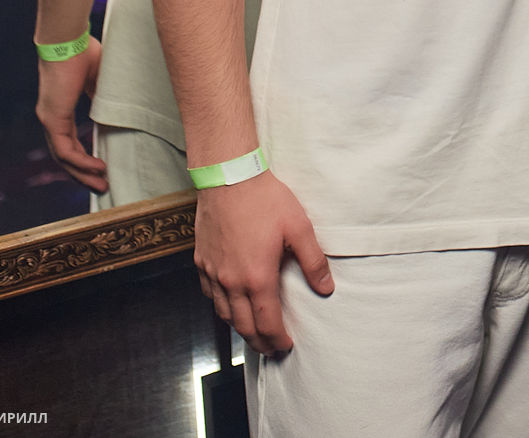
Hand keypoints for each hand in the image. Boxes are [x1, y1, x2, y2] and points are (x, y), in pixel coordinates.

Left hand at [35, 38, 107, 192]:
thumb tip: (115, 108)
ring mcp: (49, 119)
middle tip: (101, 186)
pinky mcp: (52, 118)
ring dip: (82, 173)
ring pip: (63, 158)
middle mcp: (51, 118)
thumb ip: (102, 96)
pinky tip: (98, 167)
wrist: (68, 40)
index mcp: (60, 109)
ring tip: (101, 184)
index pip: (69, 141)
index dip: (84, 156)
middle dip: (82, 174)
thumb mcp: (99, 80)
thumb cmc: (85, 52)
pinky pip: (65, 150)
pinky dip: (81, 162)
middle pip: (65, 156)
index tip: (101, 167)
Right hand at [192, 171, 332, 355]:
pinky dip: (222, 307)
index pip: (267, 322)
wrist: (228, 178)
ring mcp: (212, 272)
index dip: (277, 339)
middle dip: (258, 342)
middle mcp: (231, 281)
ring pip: (224, 313)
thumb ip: (313, 261)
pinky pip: (210, 295)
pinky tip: (230, 306)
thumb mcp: (300, 228)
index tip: (286, 347)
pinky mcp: (202, 260)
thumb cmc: (266, 200)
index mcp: (256, 277)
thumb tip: (326, 288)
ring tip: (253, 333)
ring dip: (239, 328)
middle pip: (243, 325)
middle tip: (271, 350)